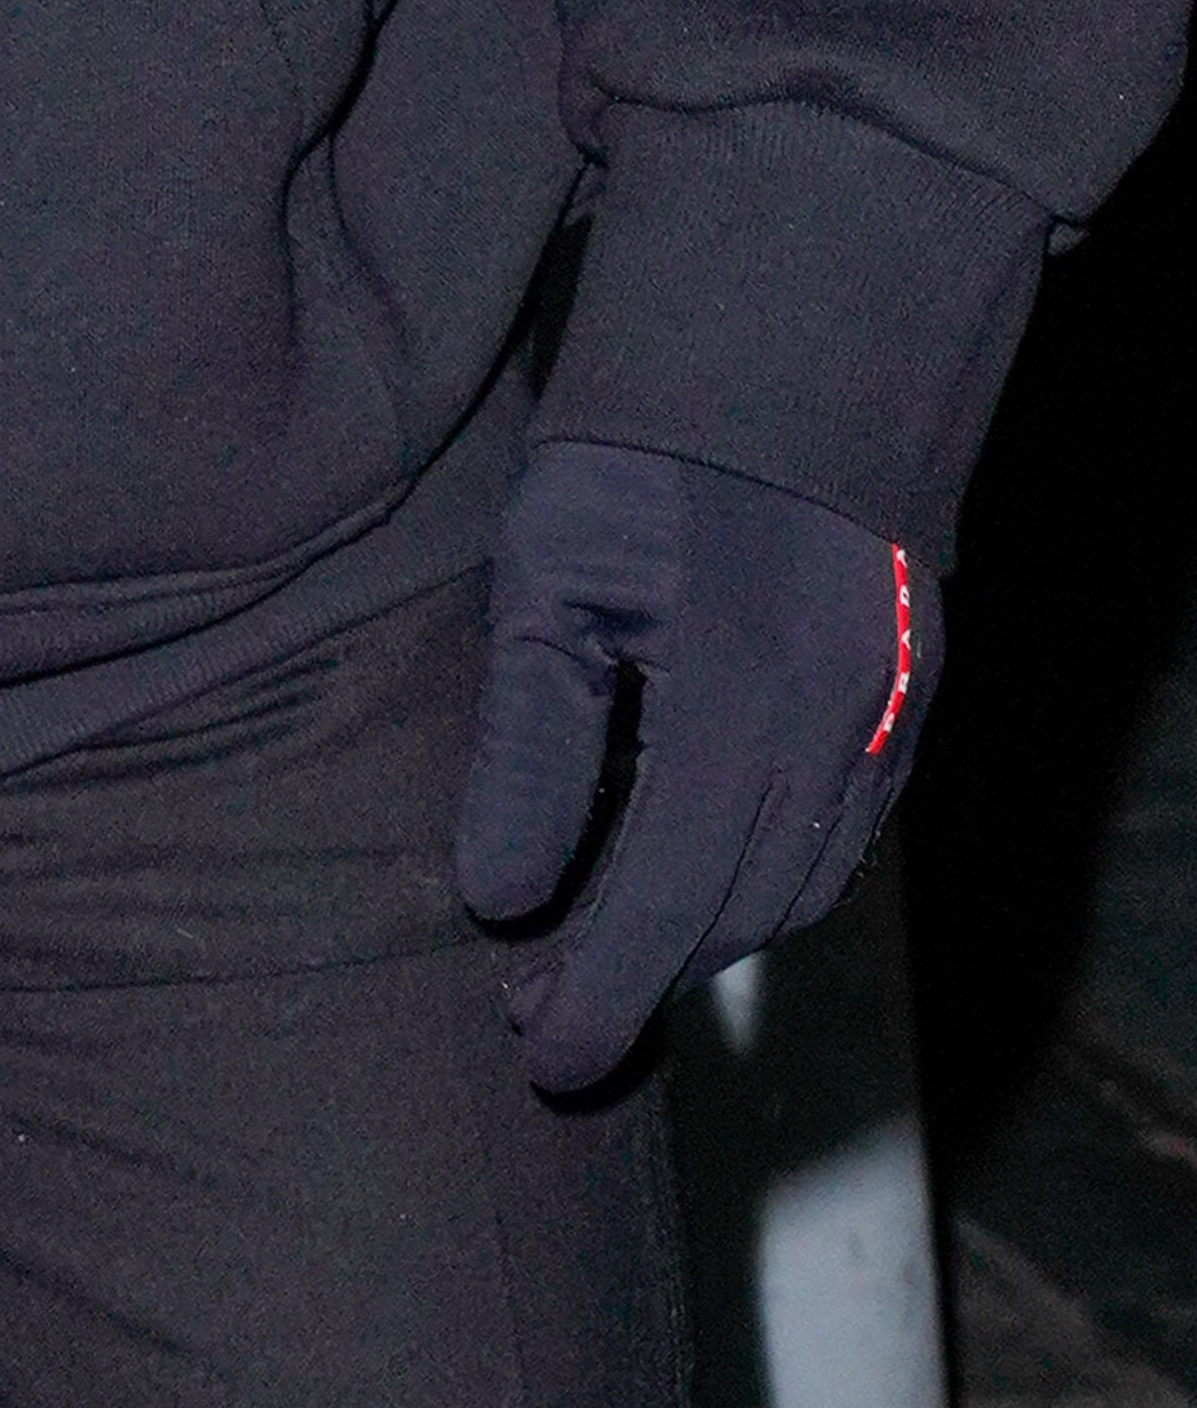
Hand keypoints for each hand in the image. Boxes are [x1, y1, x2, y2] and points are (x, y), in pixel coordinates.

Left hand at [455, 434, 932, 1095]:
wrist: (793, 354)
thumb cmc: (640, 450)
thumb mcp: (546, 571)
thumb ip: (529, 742)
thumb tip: (498, 898)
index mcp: (740, 694)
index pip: (667, 898)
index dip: (602, 990)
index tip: (537, 1054)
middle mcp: (840, 726)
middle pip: (737, 912)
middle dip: (637, 978)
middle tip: (538, 1015)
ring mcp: (892, 720)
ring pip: (797, 887)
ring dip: (701, 940)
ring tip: (595, 962)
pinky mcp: (911, 703)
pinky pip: (839, 837)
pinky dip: (762, 881)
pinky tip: (686, 885)